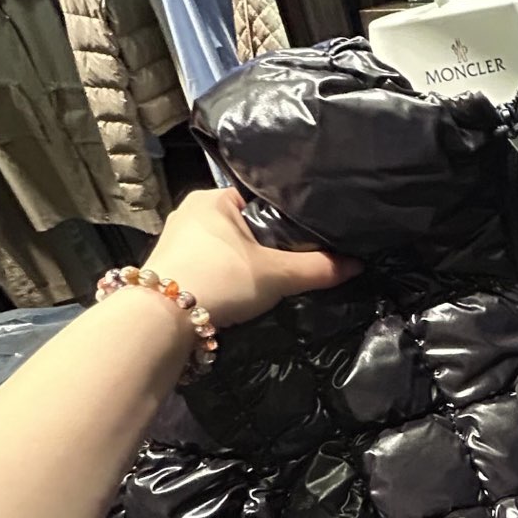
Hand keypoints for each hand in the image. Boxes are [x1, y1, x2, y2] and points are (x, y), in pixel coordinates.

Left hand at [148, 188, 360, 327]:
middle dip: (264, 246)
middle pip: (243, 226)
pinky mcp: (169, 269)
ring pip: (225, 249)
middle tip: (290, 266)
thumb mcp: (276, 274)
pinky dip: (224, 279)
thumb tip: (357, 265)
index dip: (286, 221)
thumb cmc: (220, 279)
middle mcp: (191, 212)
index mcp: (214, 197)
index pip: (261, 201)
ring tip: (267, 282)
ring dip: (243, 264)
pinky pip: (209, 267)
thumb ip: (318, 269)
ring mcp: (176, 241)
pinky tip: (237, 294)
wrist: (160, 319)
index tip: (305, 241)